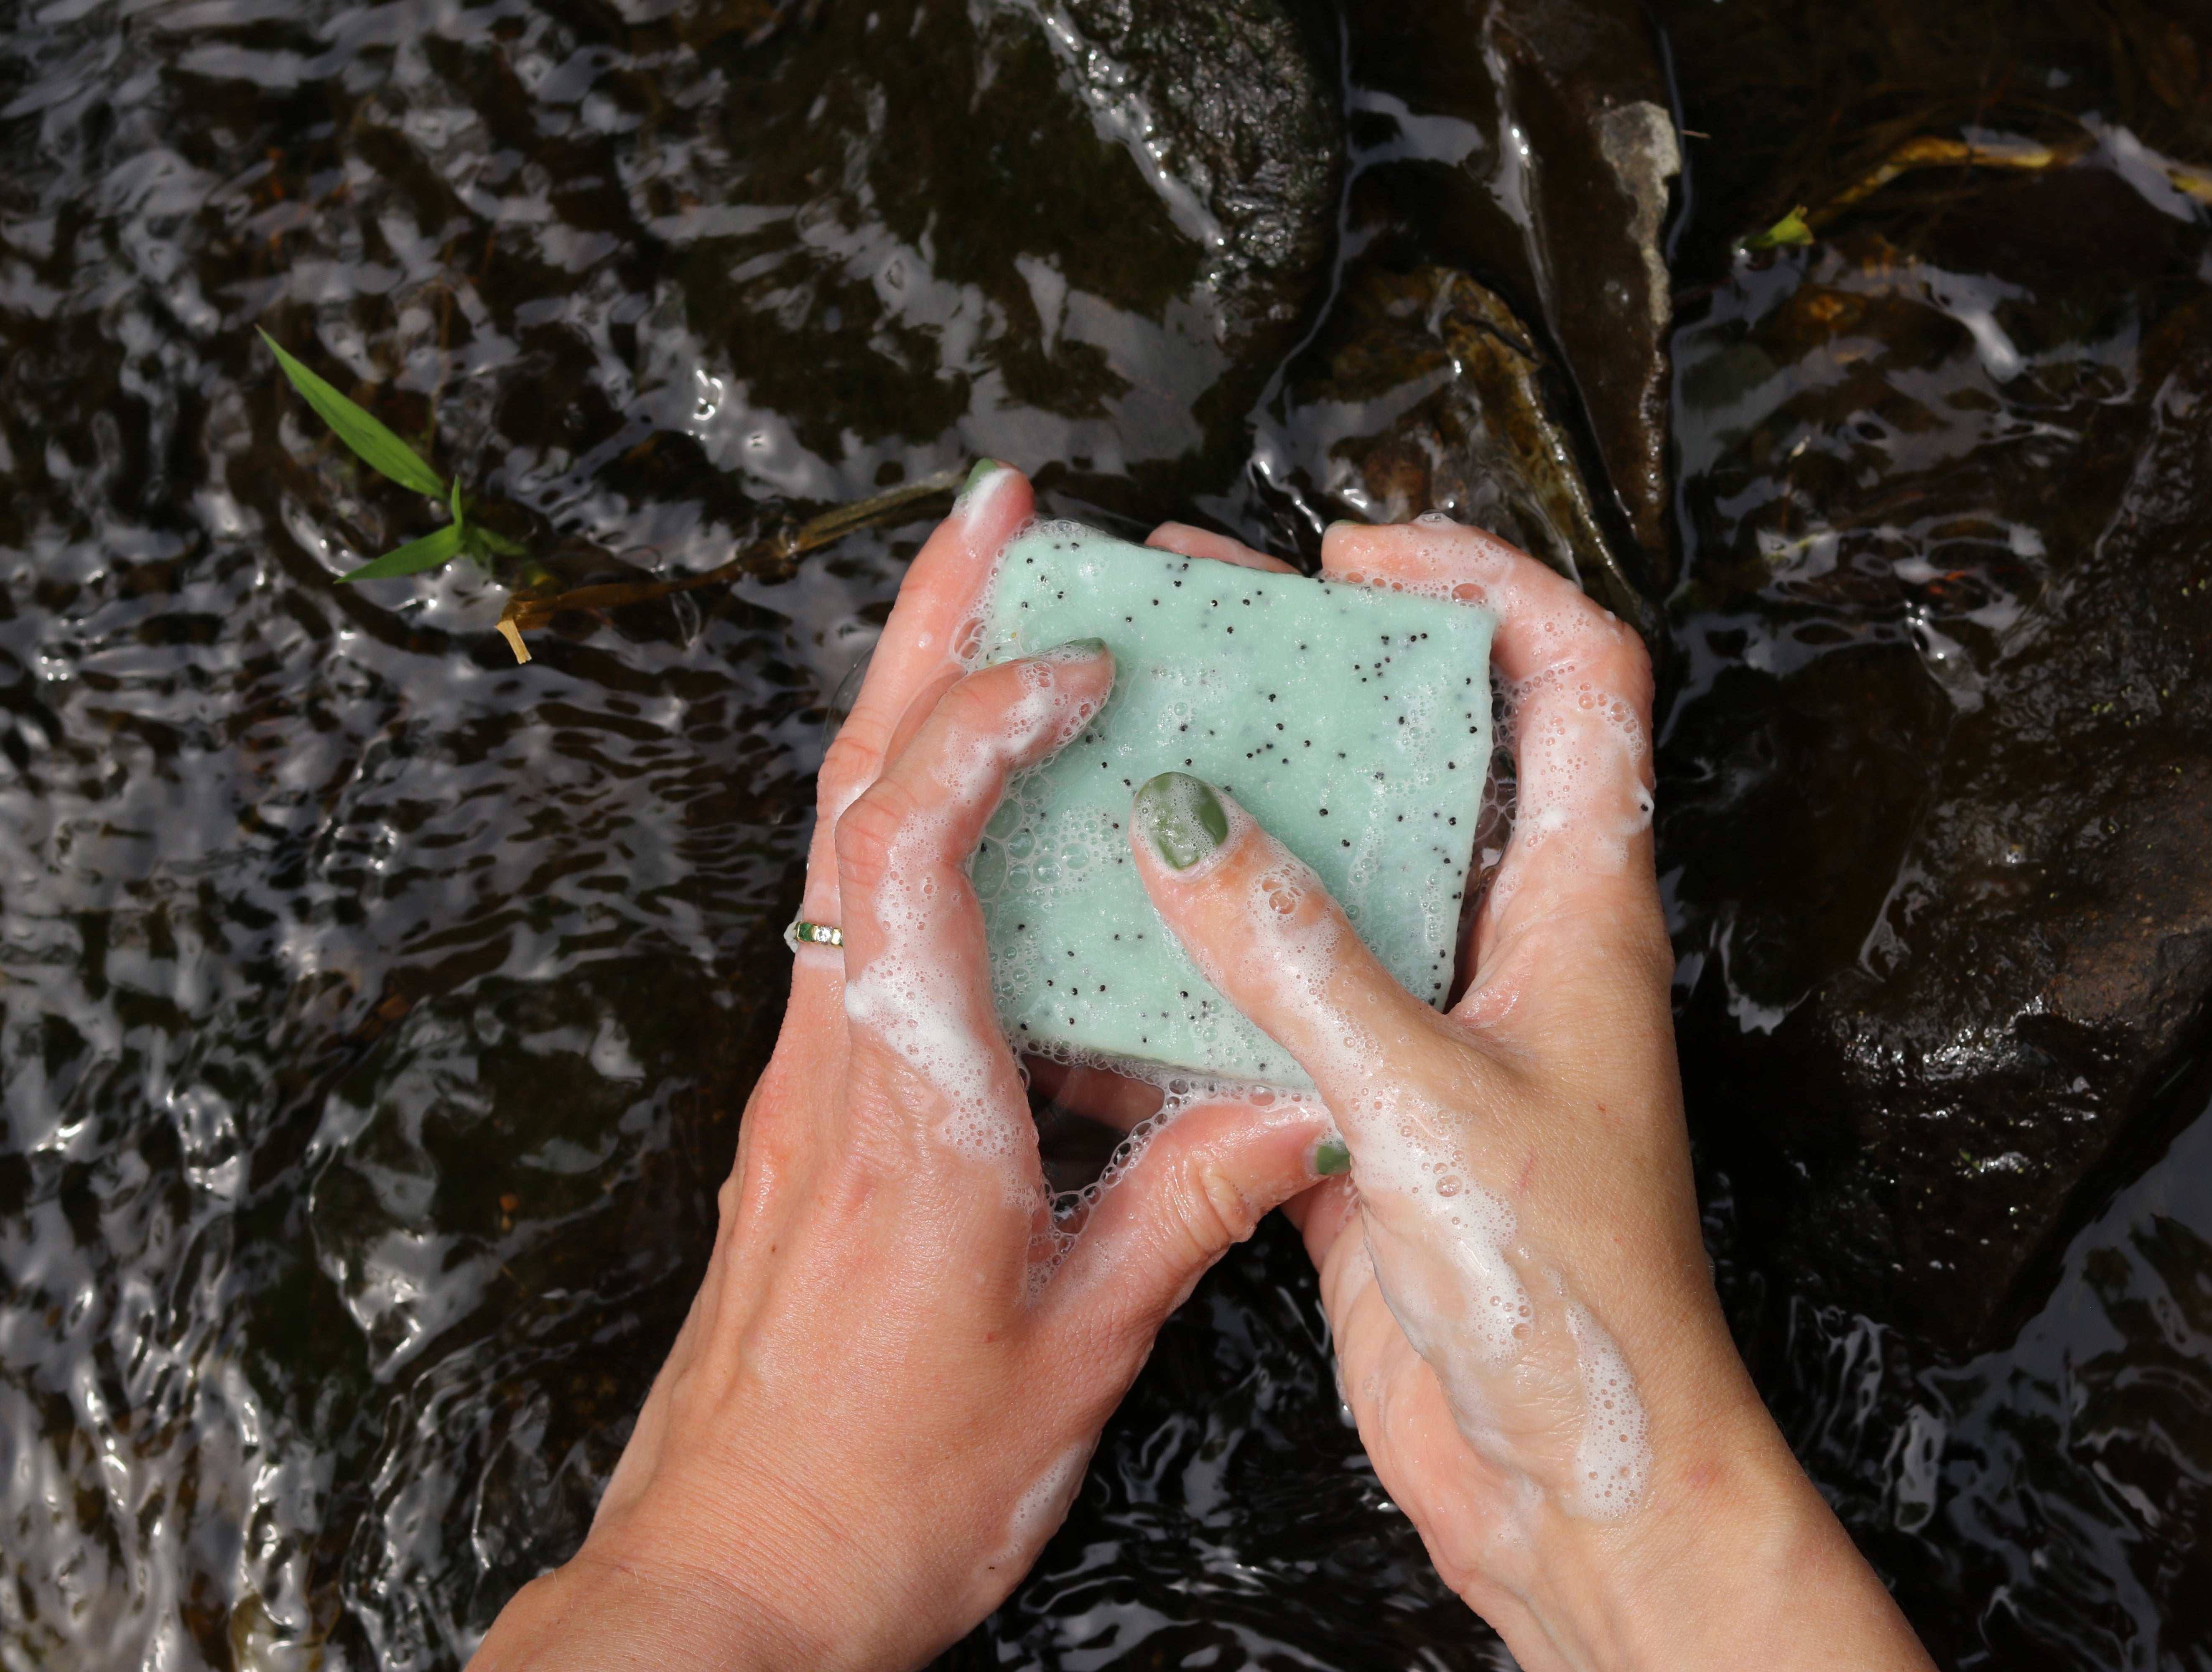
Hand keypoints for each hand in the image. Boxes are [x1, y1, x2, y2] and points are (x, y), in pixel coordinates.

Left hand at [468, 466, 1335, 1671]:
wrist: (729, 1572)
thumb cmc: (891, 1483)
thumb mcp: (1077, 1349)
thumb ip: (1191, 1205)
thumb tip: (1301, 1099)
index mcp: (913, 1105)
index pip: (915, 850)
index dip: (984, 722)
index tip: (1078, 657)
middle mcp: (836, 1061)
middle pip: (852, 790)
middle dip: (922, 626)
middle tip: (998, 509)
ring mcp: (805, 1076)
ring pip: (838, 838)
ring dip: (908, 701)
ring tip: (991, 606)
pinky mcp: (806, 1108)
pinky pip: (849, 915)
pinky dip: (907, 813)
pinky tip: (970, 803)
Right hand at [1127, 517, 1934, 1670]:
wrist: (1572, 1480)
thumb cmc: (1570, 1300)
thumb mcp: (1427, 1105)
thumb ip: (1302, 961)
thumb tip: (1185, 821)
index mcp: (1581, 910)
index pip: (1576, 675)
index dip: (1484, 581)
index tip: (1355, 555)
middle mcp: (1518, 944)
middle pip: (1439, 746)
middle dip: (1329, 663)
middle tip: (1201, 608)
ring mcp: (1444, 1020)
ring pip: (1354, 860)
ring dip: (1259, 792)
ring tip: (1136, 725)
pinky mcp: (1377, 1100)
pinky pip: (1291, 980)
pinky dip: (1215, 937)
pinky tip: (1119, 913)